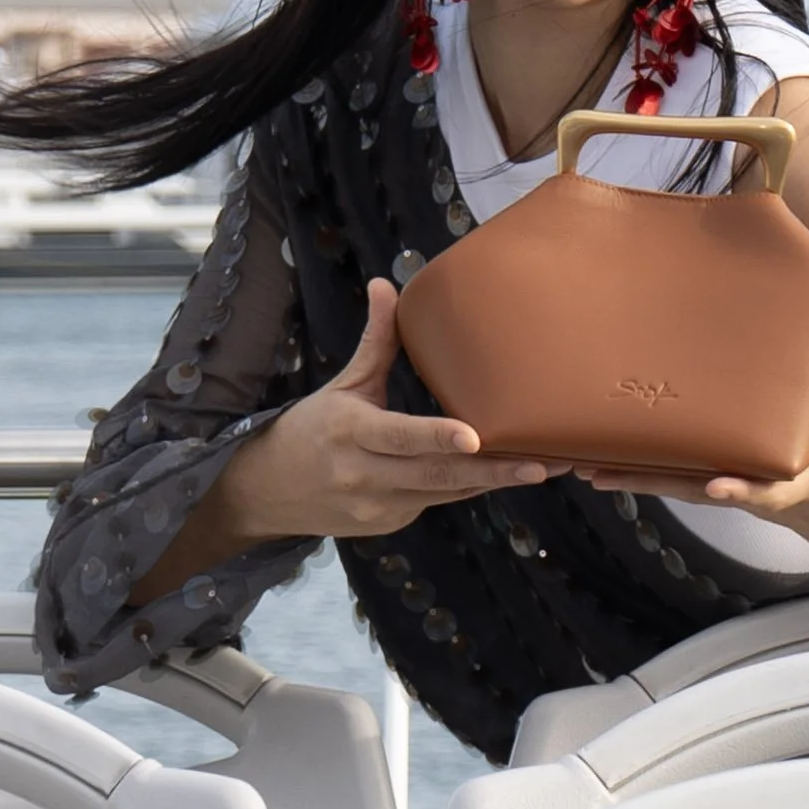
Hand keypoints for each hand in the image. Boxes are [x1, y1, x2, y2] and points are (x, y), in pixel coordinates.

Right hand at [219, 278, 564, 543]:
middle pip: (435, 475)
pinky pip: (437, 504)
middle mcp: (364, 475)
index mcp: (350, 432)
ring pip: (445, 493)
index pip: (400, 436)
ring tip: (540, 468)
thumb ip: (375, 341)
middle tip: (539, 463)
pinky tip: (501, 475)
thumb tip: (386, 284)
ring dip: (492, 483)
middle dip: (491, 472)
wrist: (268, 491)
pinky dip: (467, 488)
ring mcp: (378, 507)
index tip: (475, 436)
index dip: (438, 438)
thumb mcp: (343, 384)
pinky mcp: (390, 524)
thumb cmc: (312, 428)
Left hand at [586, 298, 808, 579]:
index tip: (714, 486)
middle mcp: (779, 501)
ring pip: (695, 495)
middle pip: (705, 495)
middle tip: (596, 470)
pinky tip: (627, 464)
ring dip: (644, 482)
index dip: (744, 490)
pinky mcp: (755, 506)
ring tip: (589, 466)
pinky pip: (703, 491)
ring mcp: (762, 507)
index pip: (775, 489)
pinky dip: (666, 479)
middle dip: (652, 483)